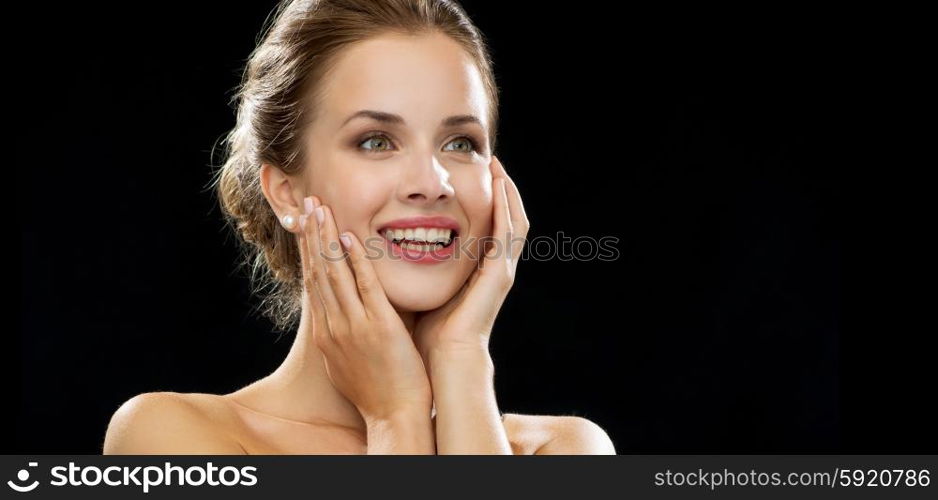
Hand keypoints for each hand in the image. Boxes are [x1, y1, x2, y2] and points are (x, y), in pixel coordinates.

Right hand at [298, 196, 432, 421]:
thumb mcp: (344, 361)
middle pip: (317, 271)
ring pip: (334, 273)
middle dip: (311, 235)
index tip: (304, 225)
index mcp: (325, 333)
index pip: (312, 282)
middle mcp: (332, 325)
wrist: (393, 415)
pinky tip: (348, 237)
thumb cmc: (375, 390)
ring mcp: (353, 325)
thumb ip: (340, 333)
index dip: (307, 250)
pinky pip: (364, 285)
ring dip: (326, 237)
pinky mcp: (377, 326)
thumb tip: (336, 313)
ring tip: (320, 208)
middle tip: (307, 203)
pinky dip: (355, 260)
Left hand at [413, 155, 529, 361]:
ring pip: (515, 220)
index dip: (486, 199)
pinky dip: (506, 207)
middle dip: (501, 189)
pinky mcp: (500, 274)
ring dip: (508, 191)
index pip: (490, 226)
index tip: (471, 173)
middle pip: (508, 218)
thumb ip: (415, 268)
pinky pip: (509, 233)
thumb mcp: (422, 289)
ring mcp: (502, 270)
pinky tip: (499, 186)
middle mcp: (495, 267)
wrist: (444, 359)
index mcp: (479, 271)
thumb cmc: (428, 331)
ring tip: (497, 166)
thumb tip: (386, 245)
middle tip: (491, 160)